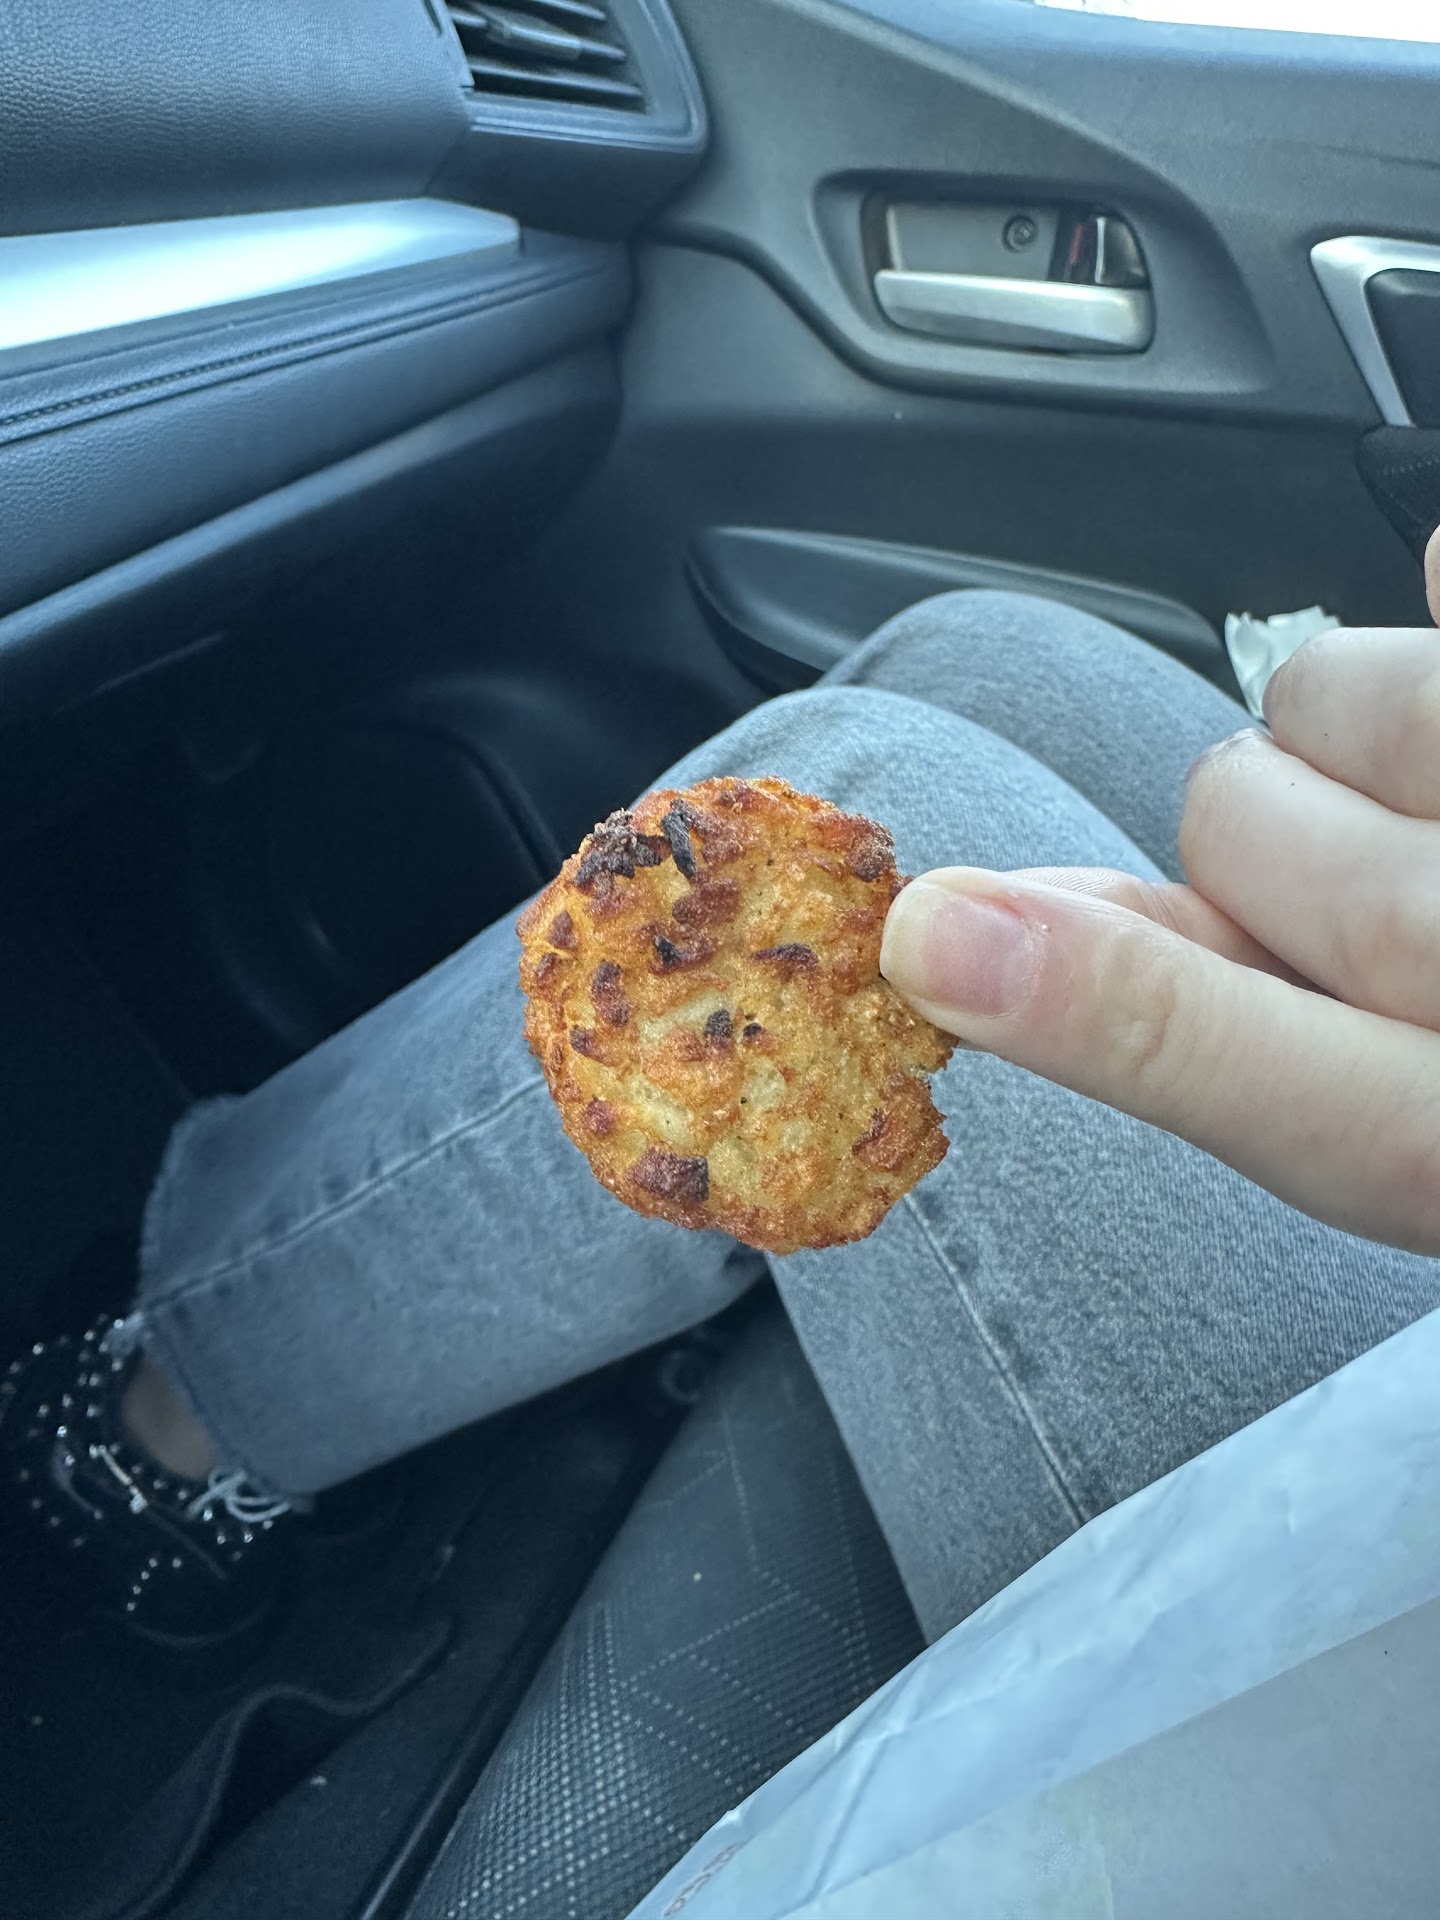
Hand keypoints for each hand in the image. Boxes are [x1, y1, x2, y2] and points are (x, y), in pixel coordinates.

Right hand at [881, 529, 1439, 1252]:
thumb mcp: (1387, 1116)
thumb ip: (1185, 1032)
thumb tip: (971, 938)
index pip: (1232, 1059)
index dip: (1086, 1002)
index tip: (930, 939)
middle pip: (1231, 810)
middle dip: (1281, 844)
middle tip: (1393, 900)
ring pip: (1332, 683)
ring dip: (1374, 729)